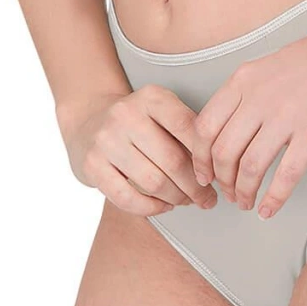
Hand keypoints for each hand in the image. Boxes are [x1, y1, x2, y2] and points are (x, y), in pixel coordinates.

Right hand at [58, 86, 218, 216]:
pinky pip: (127, 197)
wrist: (88, 121)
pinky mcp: (92, 164)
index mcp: (152, 97)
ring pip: (152, 181)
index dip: (206, 156)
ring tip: (187, 202)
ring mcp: (106, 139)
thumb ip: (187, 130)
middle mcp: (126, 114)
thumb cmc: (139, 122)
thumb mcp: (162, 111)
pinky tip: (163, 206)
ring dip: (176, 199)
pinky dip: (151, 208)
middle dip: (196, 186)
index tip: (216, 175)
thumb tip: (218, 168)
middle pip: (172, 160)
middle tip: (208, 199)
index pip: (187, 126)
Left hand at [190, 11, 306, 219]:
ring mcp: (286, 114)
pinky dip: (274, 198)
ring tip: (247, 203)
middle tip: (228, 193)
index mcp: (245, 79)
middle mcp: (259, 96)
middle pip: (223, 151)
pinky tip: (270, 209)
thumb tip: (233, 130)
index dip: (200, 158)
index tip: (204, 174)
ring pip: (250, 166)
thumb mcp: (272, 65)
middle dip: (222, 181)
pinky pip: (287, 174)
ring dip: (244, 192)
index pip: (205, 126)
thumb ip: (249, 93)